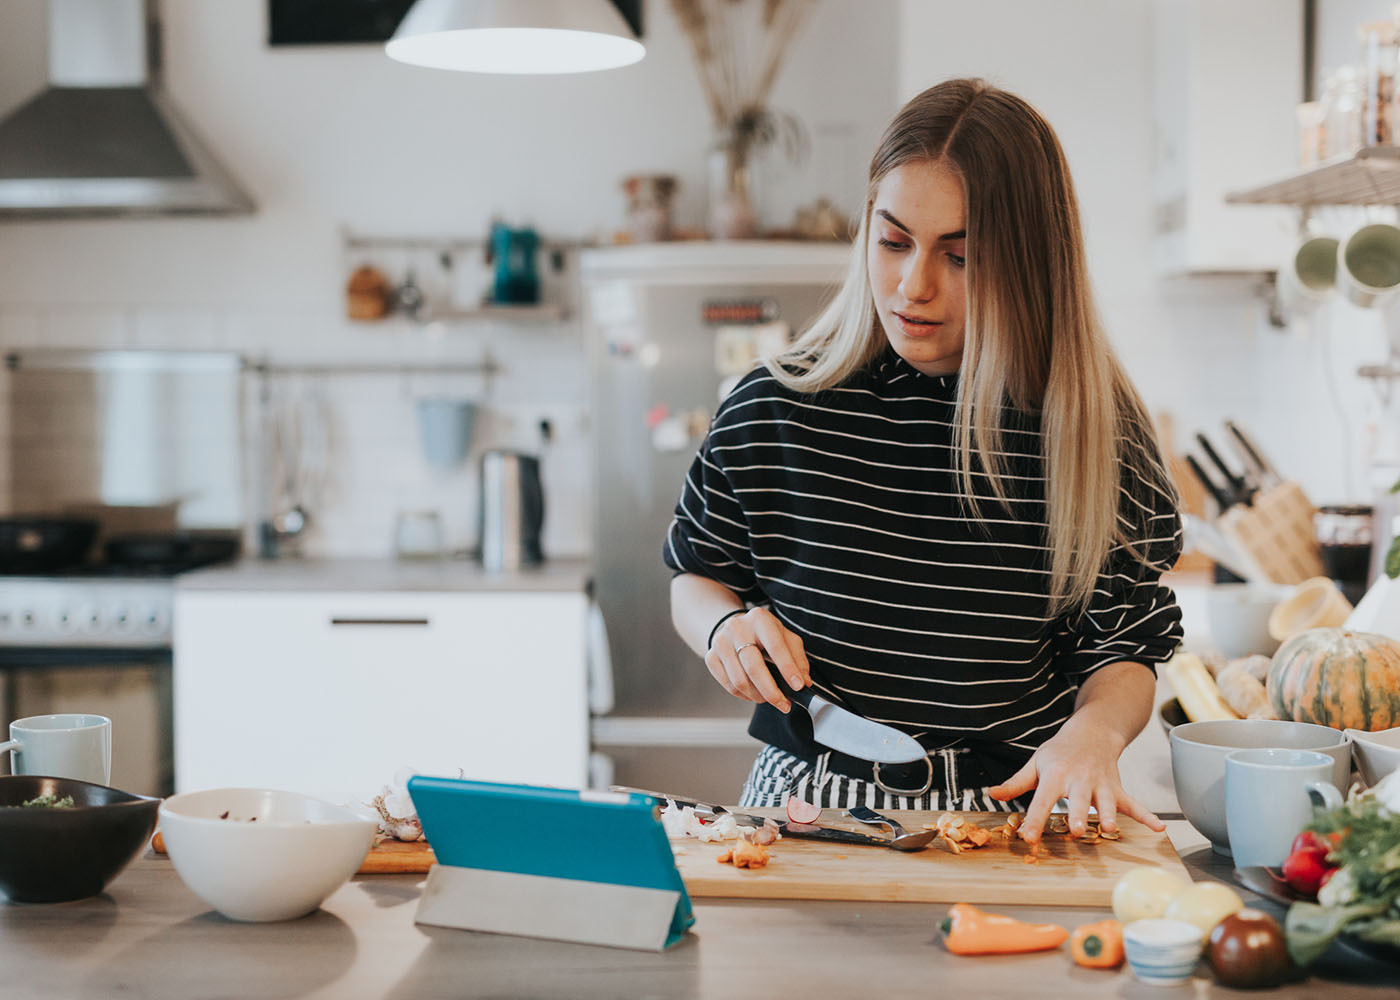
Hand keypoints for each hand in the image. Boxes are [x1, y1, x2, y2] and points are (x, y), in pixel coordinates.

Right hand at [705, 608, 809, 712]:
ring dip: (758, 696)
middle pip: (753, 667)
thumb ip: (797, 658)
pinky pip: (729, 686)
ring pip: (740, 680)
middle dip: (771, 691)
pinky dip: (745, 695)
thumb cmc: (765, 635)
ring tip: (770, 697)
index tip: (797, 687)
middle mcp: (737, 628)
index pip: (775, 646)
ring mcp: (721, 642)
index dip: (788, 669)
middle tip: (784, 704)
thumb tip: (804, 681)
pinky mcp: (711, 657)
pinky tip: (755, 693)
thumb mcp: (786, 638)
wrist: (735, 628)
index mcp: (760, 619)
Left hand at [986, 717, 1163, 844]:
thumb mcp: (1035, 763)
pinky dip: (1146, 816)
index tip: (1029, 838)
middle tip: (1076, 831)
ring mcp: (1100, 784)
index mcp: (1055, 776)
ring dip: (1109, 815)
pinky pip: (1133, 803)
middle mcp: (1079, 780)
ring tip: (1110, 829)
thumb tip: (993, 794)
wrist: (1091, 731)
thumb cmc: (1060, 752)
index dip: (1034, 819)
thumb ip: (1016, 782)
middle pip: (1078, 800)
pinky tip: (1158, 829)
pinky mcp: (1117, 788)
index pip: (1042, 800)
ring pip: (1106, 801)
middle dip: (1078, 815)